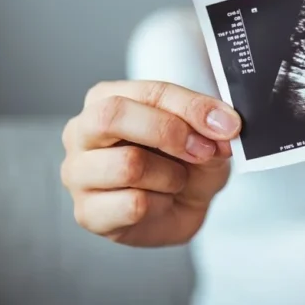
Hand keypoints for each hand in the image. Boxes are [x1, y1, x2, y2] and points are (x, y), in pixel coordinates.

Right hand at [61, 80, 240, 246]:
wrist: (182, 208)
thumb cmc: (184, 162)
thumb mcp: (205, 137)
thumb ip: (210, 127)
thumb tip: (223, 124)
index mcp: (108, 98)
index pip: (148, 91)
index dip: (191, 107)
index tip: (226, 124)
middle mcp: (82, 131)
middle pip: (113, 116)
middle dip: (169, 133)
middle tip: (204, 151)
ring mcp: (78, 173)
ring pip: (127, 165)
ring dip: (170, 175)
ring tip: (177, 180)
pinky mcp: (87, 213)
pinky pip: (133, 204)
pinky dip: (161, 204)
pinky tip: (160, 203)